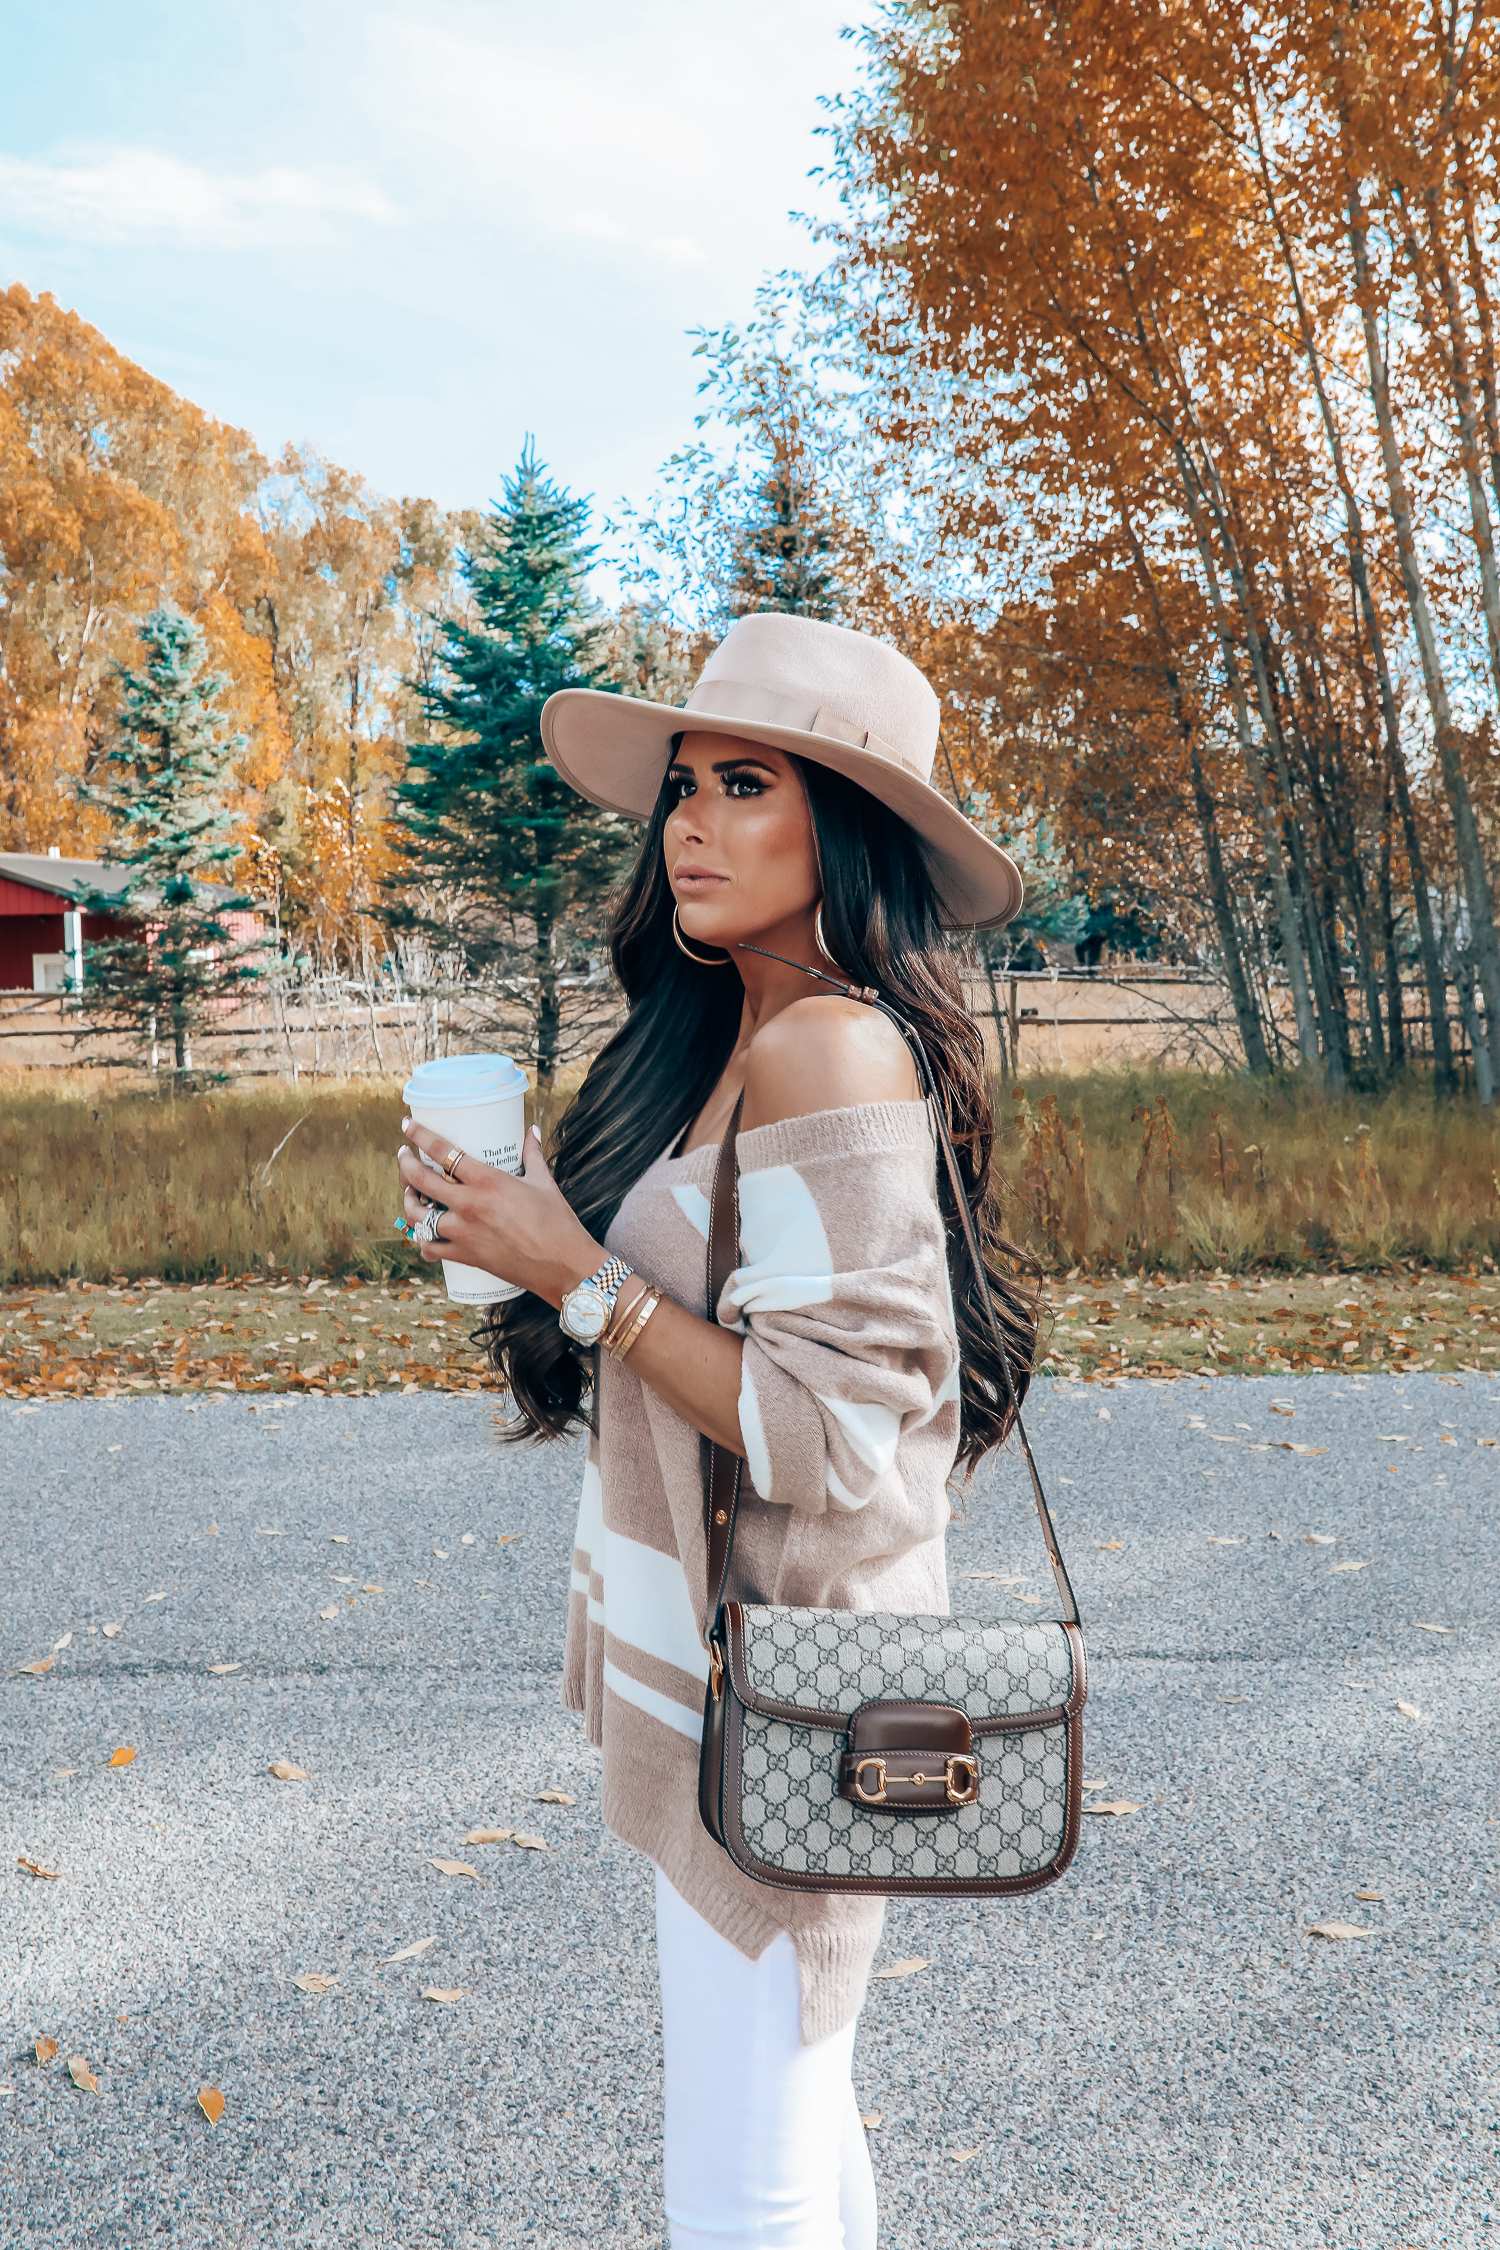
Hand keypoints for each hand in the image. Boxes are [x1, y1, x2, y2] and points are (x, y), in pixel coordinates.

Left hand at [397, 1121, 605, 1307]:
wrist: (563, 1265)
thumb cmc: (558, 1222)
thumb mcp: (544, 1182)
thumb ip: (532, 1154)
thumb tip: (532, 1131)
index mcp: (488, 1180)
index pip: (443, 1150)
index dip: (419, 1135)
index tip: (407, 1126)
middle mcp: (469, 1204)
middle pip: (420, 1180)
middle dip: (405, 1164)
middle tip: (405, 1156)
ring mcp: (464, 1232)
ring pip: (417, 1215)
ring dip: (409, 1202)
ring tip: (410, 1194)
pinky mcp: (466, 1256)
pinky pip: (430, 1248)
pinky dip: (422, 1240)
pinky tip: (423, 1233)